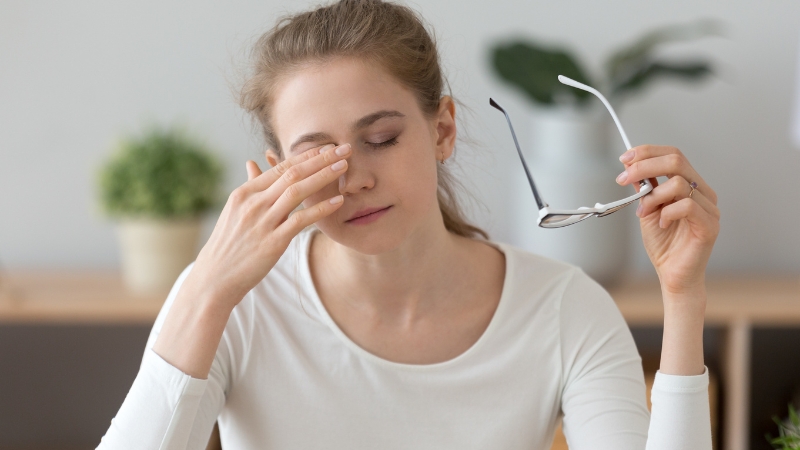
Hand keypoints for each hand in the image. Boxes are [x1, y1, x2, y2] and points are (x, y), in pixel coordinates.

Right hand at [192, 143, 350, 307]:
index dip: (306, 155)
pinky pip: (301, 220)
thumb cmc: (229, 244)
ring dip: (323, 177)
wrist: (215, 277)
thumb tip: (252, 163)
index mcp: (245, 193)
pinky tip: (339, 201)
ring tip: (344, 167)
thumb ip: (250, 187)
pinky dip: (321, 209)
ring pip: (297, 191)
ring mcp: (263, 222)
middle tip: (344, 149)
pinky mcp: (273, 242)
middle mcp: (253, 203)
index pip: (281, 167)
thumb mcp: (235, 211)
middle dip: (320, 159)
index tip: (327, 147)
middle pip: (292, 173)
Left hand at [617, 145, 719, 295]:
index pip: (673, 155)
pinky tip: (661, 224)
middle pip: (677, 161)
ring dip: (653, 196)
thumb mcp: (647, 209)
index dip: (648, 152)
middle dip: (644, 166)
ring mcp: (710, 208)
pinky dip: (666, 213)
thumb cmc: (663, 244)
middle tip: (623, 178)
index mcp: (691, 185)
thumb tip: (629, 164)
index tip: (625, 158)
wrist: (672, 274)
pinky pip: (686, 206)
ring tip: (644, 212)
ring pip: (679, 183)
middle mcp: (703, 192)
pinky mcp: (710, 225)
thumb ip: (643, 187)